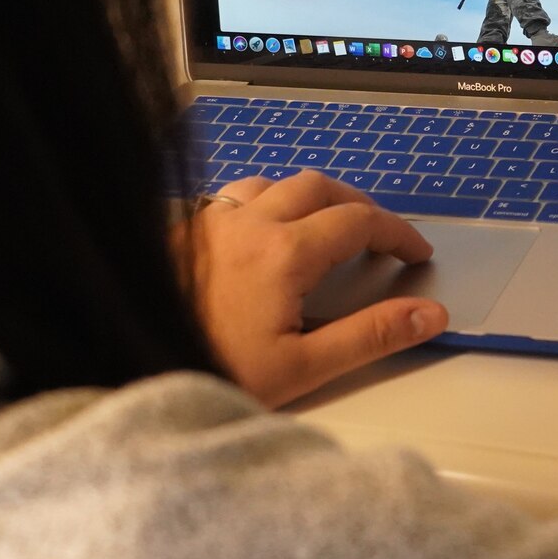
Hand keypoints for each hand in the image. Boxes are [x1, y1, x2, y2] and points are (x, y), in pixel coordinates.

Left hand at [181, 171, 447, 406]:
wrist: (128, 370)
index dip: (396, 232)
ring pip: (272, 183)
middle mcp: (248, 224)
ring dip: (307, 196)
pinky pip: (231, 196)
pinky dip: (264, 201)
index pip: (359, 222)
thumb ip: (370, 336)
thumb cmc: (214, 374)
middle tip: (378, 235)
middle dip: (357, 204)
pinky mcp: (181, 232)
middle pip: (318, 187)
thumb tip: (429, 314)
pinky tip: (261, 233)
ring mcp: (209, 222)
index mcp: (285, 253)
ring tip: (322, 226)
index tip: (416, 252)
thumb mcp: (303, 368)